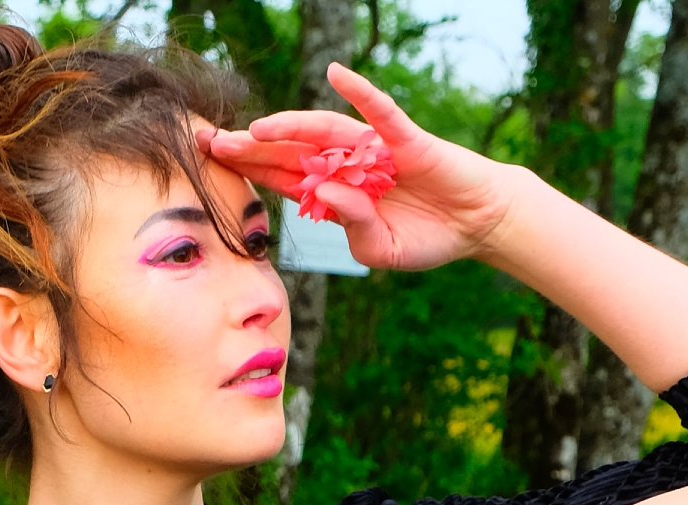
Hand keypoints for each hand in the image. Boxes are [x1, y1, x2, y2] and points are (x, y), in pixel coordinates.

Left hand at [197, 63, 532, 270]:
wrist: (477, 223)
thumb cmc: (428, 237)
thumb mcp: (379, 248)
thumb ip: (350, 222)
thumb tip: (322, 191)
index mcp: (334, 190)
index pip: (282, 176)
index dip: (248, 167)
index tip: (209, 160)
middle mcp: (346, 163)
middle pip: (291, 150)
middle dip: (252, 146)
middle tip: (211, 141)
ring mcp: (373, 147)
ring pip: (324, 131)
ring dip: (291, 126)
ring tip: (257, 128)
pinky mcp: (404, 138)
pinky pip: (380, 111)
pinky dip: (360, 91)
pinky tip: (336, 73)